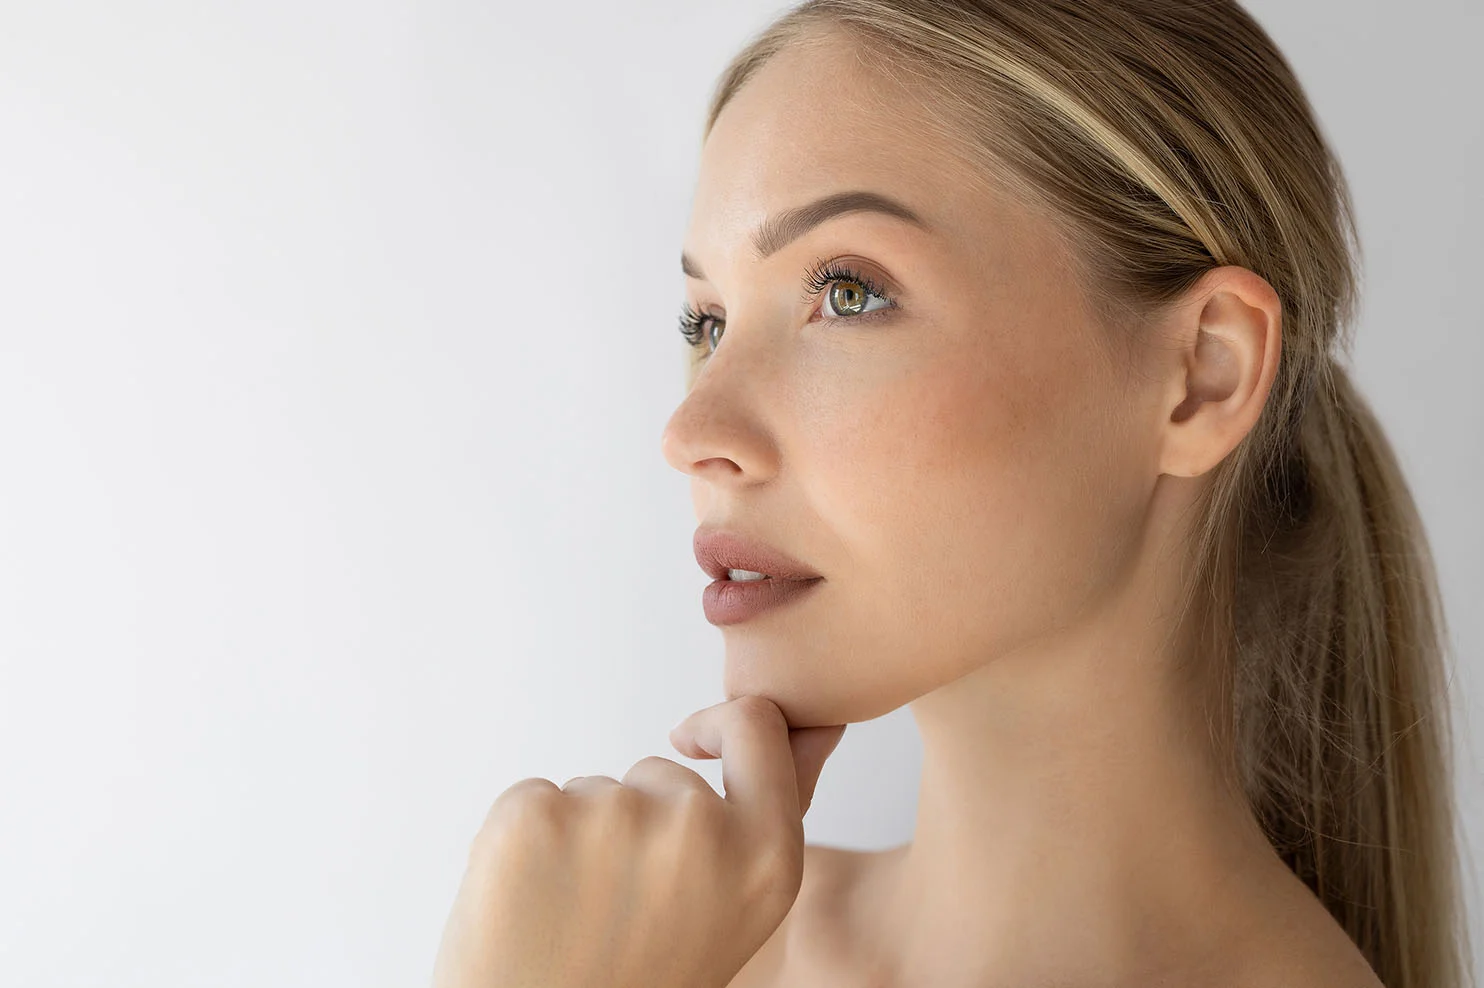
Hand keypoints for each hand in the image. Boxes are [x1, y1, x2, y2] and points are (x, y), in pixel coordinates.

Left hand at [430, 694, 846, 987]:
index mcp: (764, 858)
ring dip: (578, 837)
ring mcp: (613, 815)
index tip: (694, 739)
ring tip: (572, 918)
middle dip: (637, 822)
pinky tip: (528, 903)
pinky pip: (531, 797)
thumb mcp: (733, 912)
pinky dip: (522, 840)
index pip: (758, 727)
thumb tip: (801, 727)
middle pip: (661, 774)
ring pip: (593, 791)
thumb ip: (758, 826)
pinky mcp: (536, 815)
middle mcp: (698, 828)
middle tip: (618, 911)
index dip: (724, 726)